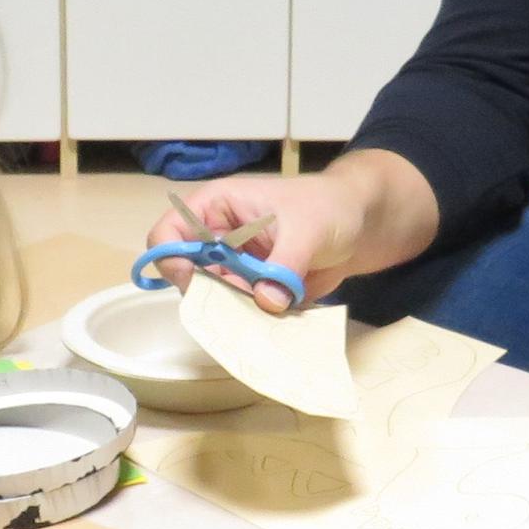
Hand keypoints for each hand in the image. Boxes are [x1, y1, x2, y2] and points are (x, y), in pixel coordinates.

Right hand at [142, 172, 365, 313]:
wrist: (360, 226)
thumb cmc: (329, 208)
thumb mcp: (308, 228)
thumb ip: (285, 263)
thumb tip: (267, 300)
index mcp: (215, 208)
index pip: (168, 234)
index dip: (172, 260)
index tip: (196, 284)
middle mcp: (217, 239)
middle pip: (187, 275)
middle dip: (211, 294)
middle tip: (246, 301)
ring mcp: (234, 267)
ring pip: (214, 299)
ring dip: (235, 311)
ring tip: (268, 308)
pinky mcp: (253, 290)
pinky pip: (241, 312)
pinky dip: (254, 320)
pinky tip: (276, 317)